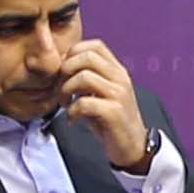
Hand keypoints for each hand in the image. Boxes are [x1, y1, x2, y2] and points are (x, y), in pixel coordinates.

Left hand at [58, 40, 156, 176]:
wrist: (133, 147)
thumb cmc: (112, 121)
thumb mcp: (102, 93)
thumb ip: (89, 78)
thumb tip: (62, 68)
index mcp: (117, 70)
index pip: (94, 45)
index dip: (73, 53)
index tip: (64, 72)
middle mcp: (120, 78)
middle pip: (87, 56)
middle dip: (65, 70)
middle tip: (60, 87)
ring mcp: (119, 95)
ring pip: (84, 77)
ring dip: (66, 90)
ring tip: (65, 103)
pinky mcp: (114, 113)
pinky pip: (85, 102)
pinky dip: (72, 111)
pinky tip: (73, 119)